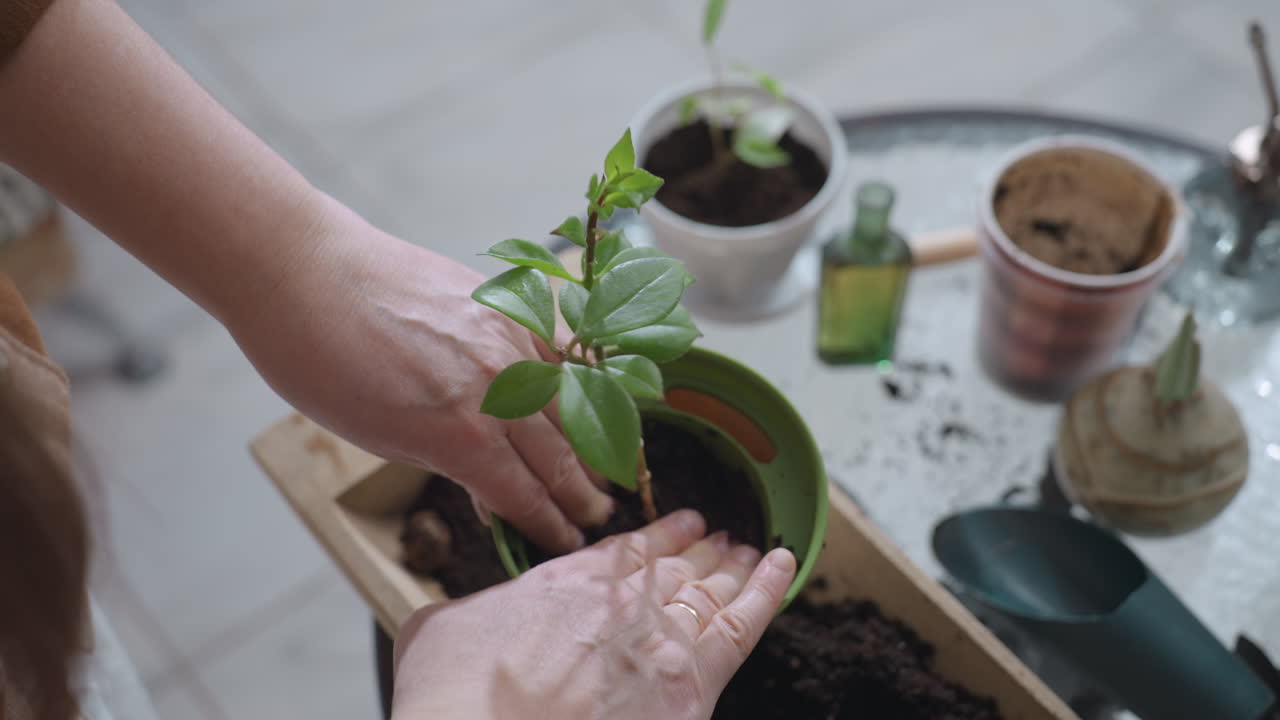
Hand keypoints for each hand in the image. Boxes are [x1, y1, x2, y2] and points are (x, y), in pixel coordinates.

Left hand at [229, 209, 611, 552]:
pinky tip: (587, 397)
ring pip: (572, 405)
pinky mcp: (511, 306)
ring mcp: (512, 343)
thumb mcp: (381, 438)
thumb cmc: (320, 363)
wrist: (305, 273)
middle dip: (582, 495)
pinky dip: (579, 381)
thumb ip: (448, 460)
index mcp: (462, 438)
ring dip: (590, 443)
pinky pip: (562, 352)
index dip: (551, 525)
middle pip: (561, 457)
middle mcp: (501, 392)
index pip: (525, 496)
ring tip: (601, 468)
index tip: (568, 541)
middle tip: (598, 515)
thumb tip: (488, 486)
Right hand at [389, 510, 795, 719]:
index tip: (680, 522)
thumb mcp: (438, 630)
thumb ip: (466, 612)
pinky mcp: (689, 691)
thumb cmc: (453, 697)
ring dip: (734, 566)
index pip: (628, 550)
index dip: (659, 535)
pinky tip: (782, 564)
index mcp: (568, 581)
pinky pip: (743, 628)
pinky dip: (768, 590)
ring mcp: (661, 642)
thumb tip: (461, 619)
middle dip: (701, 550)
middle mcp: (623, 602)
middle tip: (721, 535)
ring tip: (752, 548)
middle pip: (676, 568)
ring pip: (712, 591)